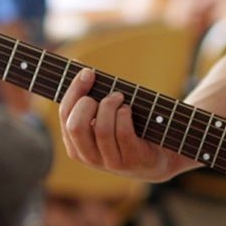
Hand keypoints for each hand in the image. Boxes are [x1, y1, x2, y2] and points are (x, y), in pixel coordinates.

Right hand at [57, 68, 195, 181]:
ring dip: (110, 105)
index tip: (87, 72)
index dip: (74, 91)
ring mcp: (111, 163)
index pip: (65, 116)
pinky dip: (125, 115)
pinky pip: (123, 133)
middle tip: (104, 92)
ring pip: (102, 129)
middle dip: (88, 102)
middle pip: (76, 126)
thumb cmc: (127, 128)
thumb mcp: (104, 116)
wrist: (160, 156)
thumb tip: (76, 63)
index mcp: (76, 146)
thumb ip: (89, 95)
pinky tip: (128, 109)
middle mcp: (89, 158)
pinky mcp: (132, 160)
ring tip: (119, 97)